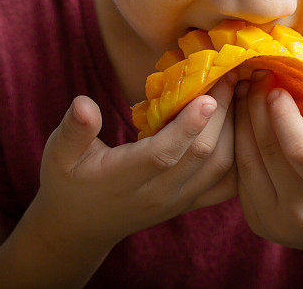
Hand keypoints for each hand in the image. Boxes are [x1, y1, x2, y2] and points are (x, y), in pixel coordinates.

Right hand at [33, 70, 238, 248]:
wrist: (81, 227)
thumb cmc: (69, 181)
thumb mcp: (58, 155)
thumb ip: (73, 130)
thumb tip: (83, 104)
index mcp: (123, 179)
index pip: (162, 155)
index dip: (187, 127)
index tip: (207, 95)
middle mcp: (157, 194)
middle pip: (200, 156)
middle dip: (221, 114)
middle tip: (231, 75)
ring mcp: (178, 201)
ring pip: (220, 168)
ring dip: (236, 129)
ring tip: (241, 90)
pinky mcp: (191, 203)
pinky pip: (228, 183)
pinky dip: (242, 153)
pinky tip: (244, 123)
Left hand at [233, 69, 302, 258]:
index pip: (301, 151)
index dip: (284, 117)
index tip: (277, 87)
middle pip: (269, 153)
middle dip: (257, 109)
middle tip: (255, 76)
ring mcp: (276, 222)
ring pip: (247, 162)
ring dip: (240, 121)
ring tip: (243, 89)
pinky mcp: (257, 222)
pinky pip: (239, 175)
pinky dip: (236, 141)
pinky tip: (239, 115)